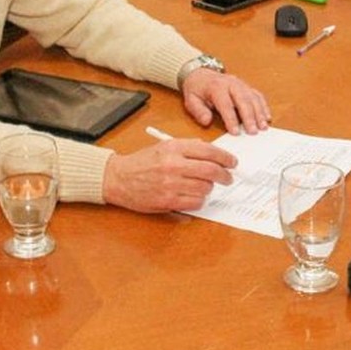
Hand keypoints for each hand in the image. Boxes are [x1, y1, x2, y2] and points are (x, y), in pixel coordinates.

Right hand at [102, 138, 236, 212]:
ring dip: (210, 188)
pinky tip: (195, 196)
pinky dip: (200, 200)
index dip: (225, 157)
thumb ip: (188, 148)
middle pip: (211, 170)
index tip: (232, 162)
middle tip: (228, 178)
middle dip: (225, 175)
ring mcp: (170, 184)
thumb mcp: (164, 147)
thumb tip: (212, 153)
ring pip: (205, 188)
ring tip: (205, 186)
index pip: (208, 150)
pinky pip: (195, 202)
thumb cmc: (142, 162)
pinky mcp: (168, 201)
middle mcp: (173, 164)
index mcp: (173, 147)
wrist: (118, 178)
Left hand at [181, 69, 271, 134]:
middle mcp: (231, 83)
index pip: (225, 104)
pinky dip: (263, 106)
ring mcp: (241, 84)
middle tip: (253, 132)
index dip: (231, 119)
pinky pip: (257, 95)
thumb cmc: (197, 89)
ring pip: (253, 98)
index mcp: (216, 87)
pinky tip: (267, 117)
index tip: (236, 132)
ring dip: (259, 113)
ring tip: (263, 127)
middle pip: (243, 100)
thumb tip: (207, 121)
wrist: (201, 74)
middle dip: (249, 117)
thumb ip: (198, 111)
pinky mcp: (247, 87)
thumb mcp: (191, 100)